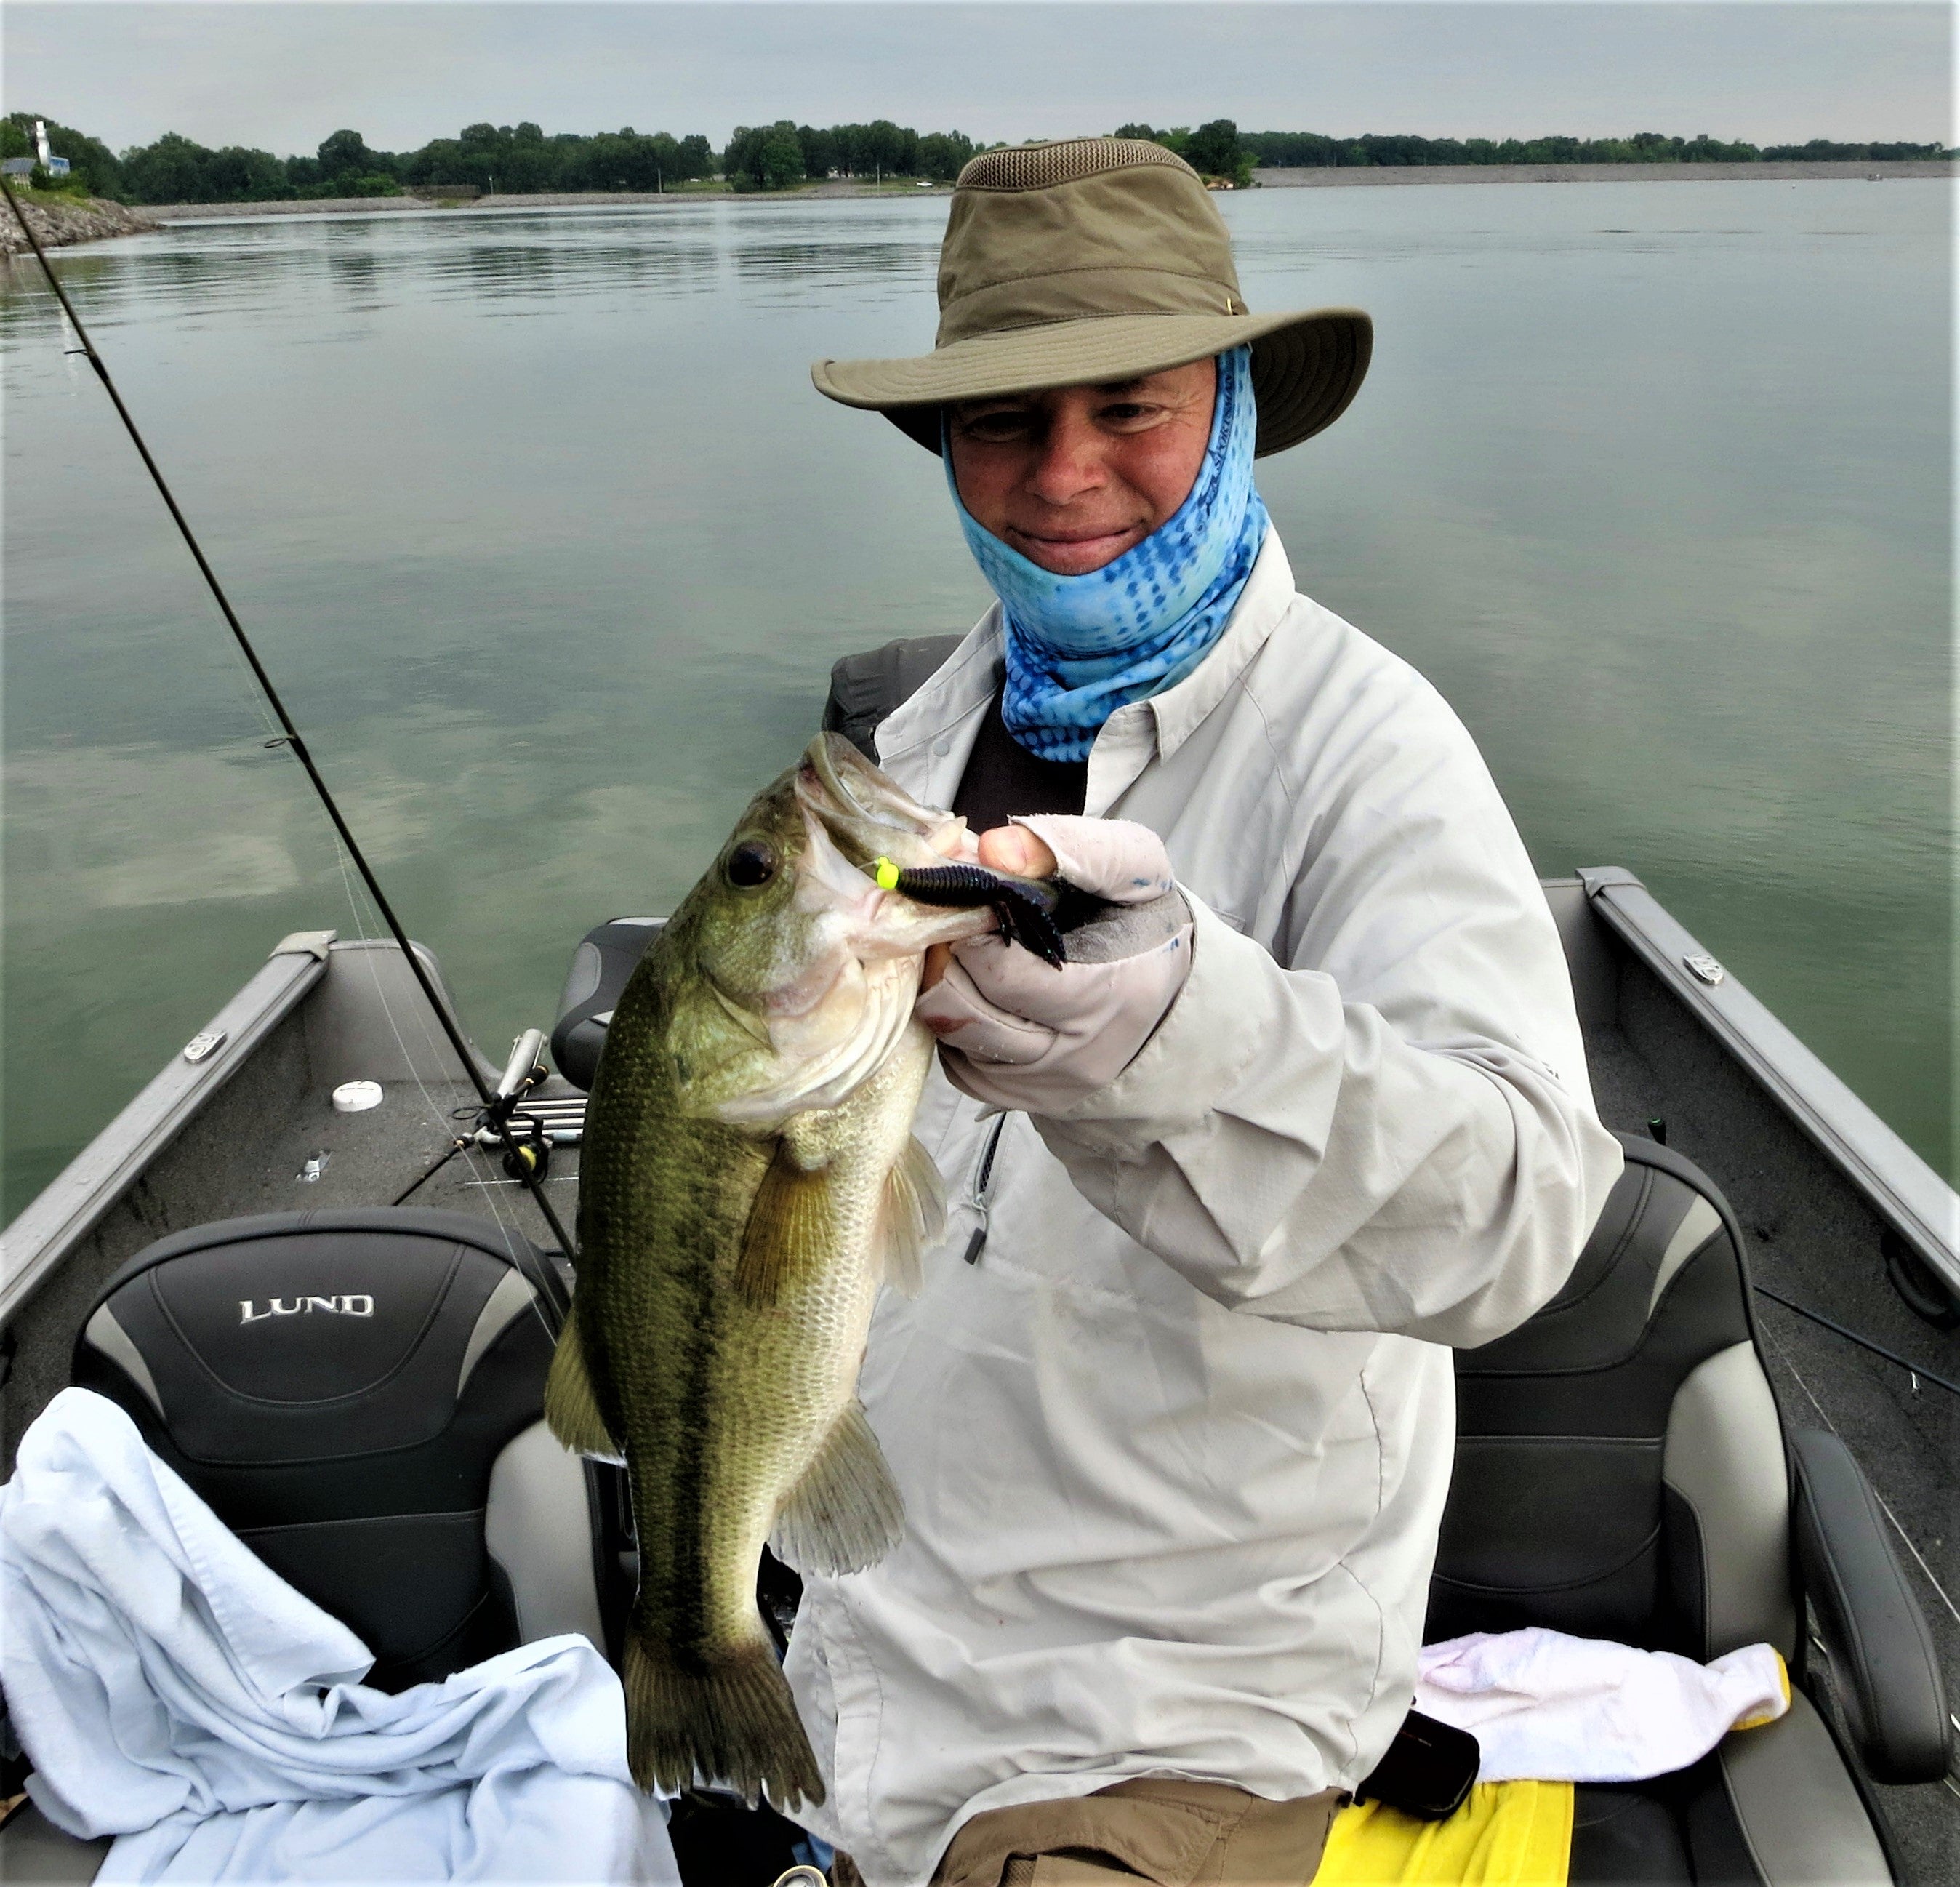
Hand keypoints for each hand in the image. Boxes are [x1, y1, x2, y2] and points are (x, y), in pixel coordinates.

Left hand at [916, 816, 1192, 1113]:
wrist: (1168, 994)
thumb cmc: (1143, 922)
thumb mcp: (1133, 865)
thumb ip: (1072, 847)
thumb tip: (992, 851)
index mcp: (1110, 993)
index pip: (1001, 972)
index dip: (972, 926)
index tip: (978, 898)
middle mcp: (1078, 1054)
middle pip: (962, 1009)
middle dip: (946, 956)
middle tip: (959, 922)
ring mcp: (1047, 1084)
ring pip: (951, 1037)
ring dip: (943, 986)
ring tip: (967, 953)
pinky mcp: (1022, 1099)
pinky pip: (955, 1062)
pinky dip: (954, 1023)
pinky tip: (980, 992)